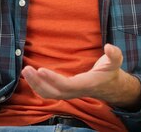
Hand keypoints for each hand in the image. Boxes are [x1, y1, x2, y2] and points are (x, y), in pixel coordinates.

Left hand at [22, 44, 140, 108]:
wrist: (112, 87)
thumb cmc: (111, 72)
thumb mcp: (116, 61)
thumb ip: (114, 54)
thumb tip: (108, 46)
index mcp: (86, 84)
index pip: (67, 85)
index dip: (53, 79)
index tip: (40, 69)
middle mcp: (76, 91)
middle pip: (54, 92)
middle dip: (39, 82)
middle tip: (26, 69)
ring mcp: (70, 93)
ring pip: (49, 95)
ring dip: (35, 85)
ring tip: (25, 71)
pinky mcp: (65, 92)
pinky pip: (49, 93)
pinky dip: (38, 87)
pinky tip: (31, 76)